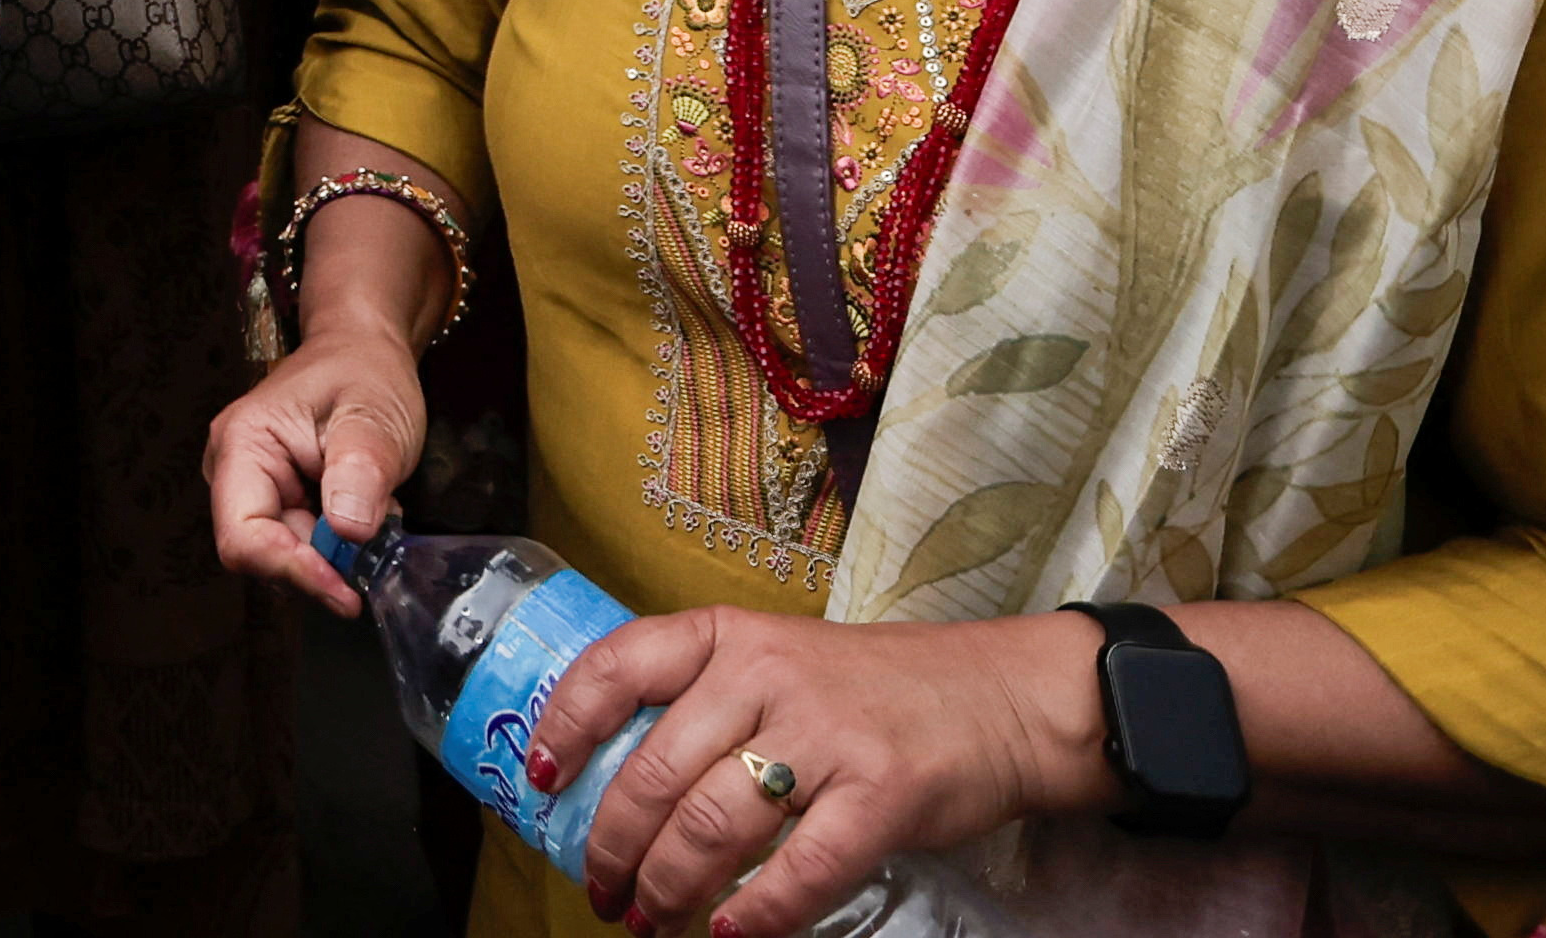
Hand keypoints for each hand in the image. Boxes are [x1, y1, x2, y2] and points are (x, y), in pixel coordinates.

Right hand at [204, 320, 427, 619]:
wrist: (363, 351)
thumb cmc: (363, 371)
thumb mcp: (374, 415)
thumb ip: (360, 469)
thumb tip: (347, 531)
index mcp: (242, 443)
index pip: (243, 535)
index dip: (291, 570)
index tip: (346, 590)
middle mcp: (233, 470)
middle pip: (261, 553)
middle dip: (319, 566)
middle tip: (375, 556)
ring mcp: (253, 487)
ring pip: (283, 555)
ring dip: (331, 557)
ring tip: (374, 520)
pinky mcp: (276, 500)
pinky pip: (300, 545)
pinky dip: (335, 547)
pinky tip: (361, 518)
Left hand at [536, 602, 1105, 937]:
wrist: (1005, 698)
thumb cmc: (879, 691)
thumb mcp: (781, 663)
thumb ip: (710, 704)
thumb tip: (624, 781)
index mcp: (730, 636)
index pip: (616, 667)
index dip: (566, 726)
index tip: (540, 780)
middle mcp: (767, 674)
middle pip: (656, 771)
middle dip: (614, 846)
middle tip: (602, 892)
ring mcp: (826, 734)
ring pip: (711, 825)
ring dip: (670, 887)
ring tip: (652, 921)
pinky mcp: (881, 794)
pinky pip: (800, 869)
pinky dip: (758, 915)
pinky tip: (731, 937)